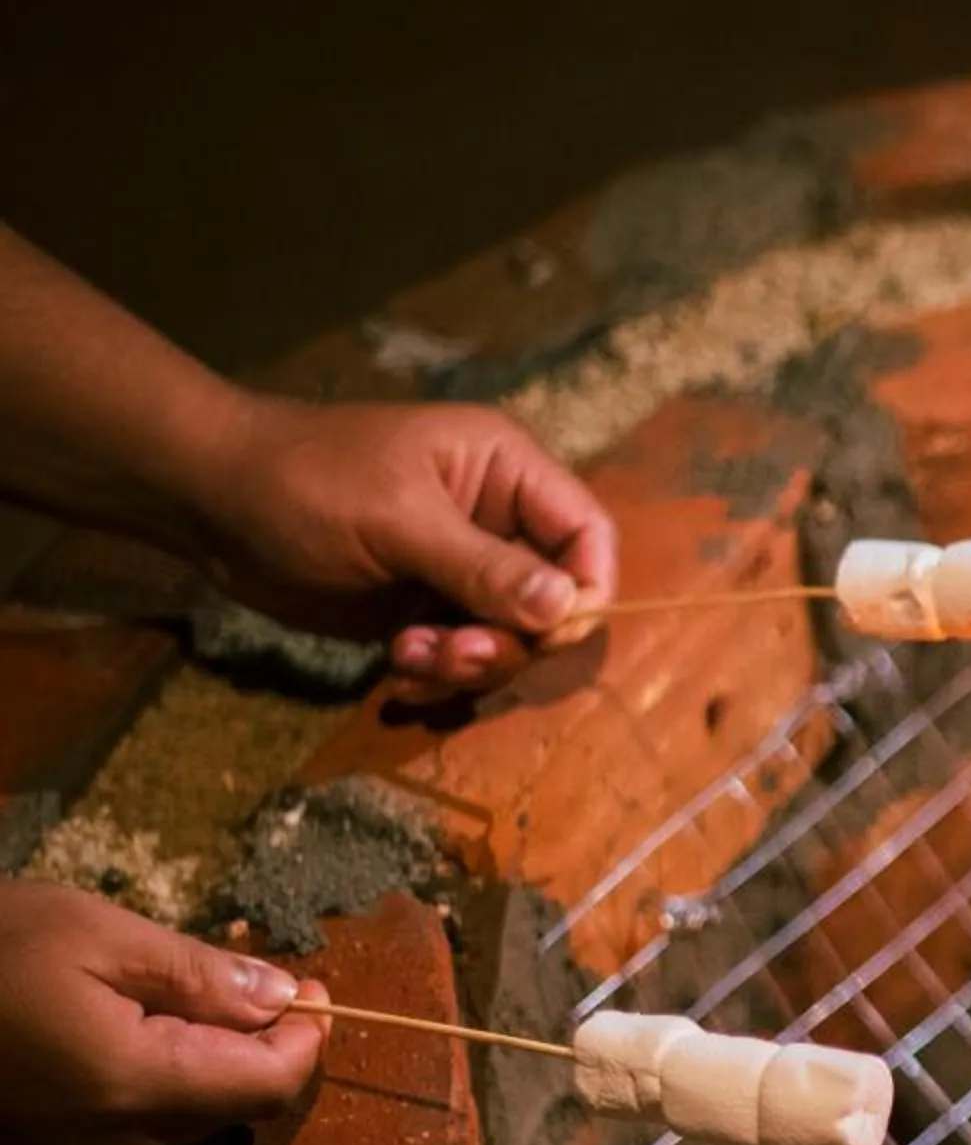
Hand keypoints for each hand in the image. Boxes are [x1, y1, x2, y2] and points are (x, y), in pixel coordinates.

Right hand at [0, 881, 325, 1144]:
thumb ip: (200, 977)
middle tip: (230, 977)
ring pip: (187, 1120)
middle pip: (233, 1105)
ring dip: (198, 1064)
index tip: (310, 988)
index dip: (305, 1038)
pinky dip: (148, 1086)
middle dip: (250, 1044)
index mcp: (134, 1086)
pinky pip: (133, 1134)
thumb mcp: (95, 935)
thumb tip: (286, 999)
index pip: (271, 1086)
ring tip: (153, 999)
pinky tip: (112, 1035)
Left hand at [182, 396, 616, 697]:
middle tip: (455, 654)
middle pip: (556, 599)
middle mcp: (497, 522)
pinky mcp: (425, 610)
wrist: (208, 503)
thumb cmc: (304, 484)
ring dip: (470, 662)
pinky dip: (440, 673)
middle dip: (512, 638)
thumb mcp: (397, 520)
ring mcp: (461, 570)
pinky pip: (464, 657)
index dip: (588, 587)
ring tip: (410, 658)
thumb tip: (566, 609)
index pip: (587, 534)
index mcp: (505, 471)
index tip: (551, 632)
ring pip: (511, 638)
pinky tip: (396, 666)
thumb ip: (483, 568)